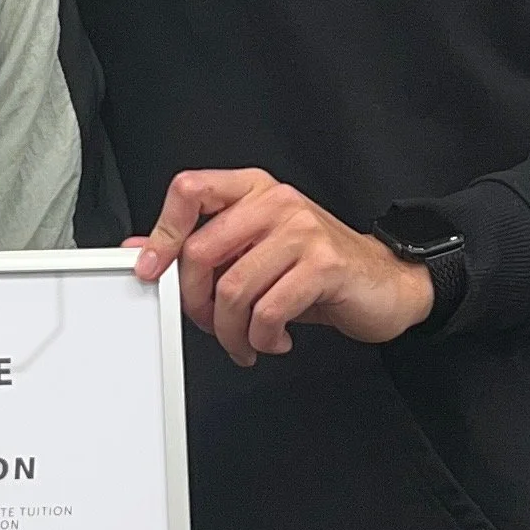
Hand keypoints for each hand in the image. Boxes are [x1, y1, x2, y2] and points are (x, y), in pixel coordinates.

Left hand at [136, 168, 434, 364]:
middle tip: (210, 323)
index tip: (149, 269)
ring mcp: (302, 231)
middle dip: (195, 302)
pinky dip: (261, 338)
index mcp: (253, 189)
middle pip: (201, 251)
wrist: (386, 282)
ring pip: (232, 289)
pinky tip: (273, 339)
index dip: (162, 232)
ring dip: (230, 331)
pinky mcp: (324, 265)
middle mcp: (276, 201)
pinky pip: (267, 311)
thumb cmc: (318, 267)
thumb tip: (143, 248)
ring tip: (245, 341)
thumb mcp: (255, 251)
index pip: (190, 190)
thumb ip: (203, 246)